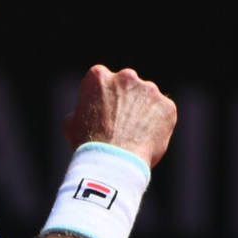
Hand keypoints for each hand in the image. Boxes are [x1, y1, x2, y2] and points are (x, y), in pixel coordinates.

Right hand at [62, 65, 177, 166]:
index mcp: (98, 76)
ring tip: (134, 136)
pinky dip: (158, 124)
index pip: (102, 82)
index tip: (104, 114)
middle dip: (125, 101)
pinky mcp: (167, 106)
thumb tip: (81, 113)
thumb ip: (80, 111)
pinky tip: (146, 140)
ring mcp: (149, 90)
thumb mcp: (71, 124)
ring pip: (147, 99)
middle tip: (121, 125)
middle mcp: (126, 76)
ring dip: (143, 112)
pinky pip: (163, 114)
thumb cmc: (88, 144)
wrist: (114, 160)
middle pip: (127, 86)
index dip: (103, 99)